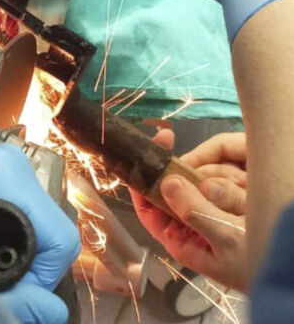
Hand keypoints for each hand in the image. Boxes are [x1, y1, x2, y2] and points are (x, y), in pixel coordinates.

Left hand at [0, 144, 79, 323]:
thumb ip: (11, 299)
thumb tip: (54, 310)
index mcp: (6, 173)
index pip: (59, 239)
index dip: (41, 276)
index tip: (10, 290)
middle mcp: (10, 162)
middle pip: (51, 233)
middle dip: (29, 265)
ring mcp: (4, 167)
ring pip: (41, 230)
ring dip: (20, 256)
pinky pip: (26, 221)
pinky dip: (12, 245)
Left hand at [131, 130, 247, 290]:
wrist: (290, 267)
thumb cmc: (257, 264)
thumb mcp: (225, 240)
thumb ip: (195, 212)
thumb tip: (166, 183)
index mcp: (180, 239)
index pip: (149, 209)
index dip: (142, 182)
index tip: (145, 155)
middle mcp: (192, 226)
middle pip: (176, 188)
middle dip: (189, 173)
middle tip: (203, 162)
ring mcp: (213, 215)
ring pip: (202, 183)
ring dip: (218, 181)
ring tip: (237, 197)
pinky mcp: (233, 207)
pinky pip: (226, 187)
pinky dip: (234, 183)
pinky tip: (246, 188)